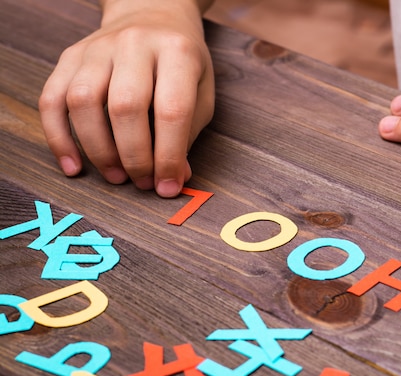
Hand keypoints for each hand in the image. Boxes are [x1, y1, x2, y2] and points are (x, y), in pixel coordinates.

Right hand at [39, 0, 214, 196]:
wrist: (153, 14)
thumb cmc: (182, 62)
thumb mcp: (201, 91)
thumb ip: (188, 133)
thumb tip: (174, 177)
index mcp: (177, 51)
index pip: (171, 110)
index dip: (169, 156)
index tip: (167, 186)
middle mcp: (134, 43)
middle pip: (125, 107)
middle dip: (134, 156)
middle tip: (142, 183)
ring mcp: (97, 47)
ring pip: (82, 102)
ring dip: (98, 150)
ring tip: (117, 177)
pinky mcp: (70, 56)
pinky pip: (52, 100)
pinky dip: (58, 138)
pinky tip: (74, 166)